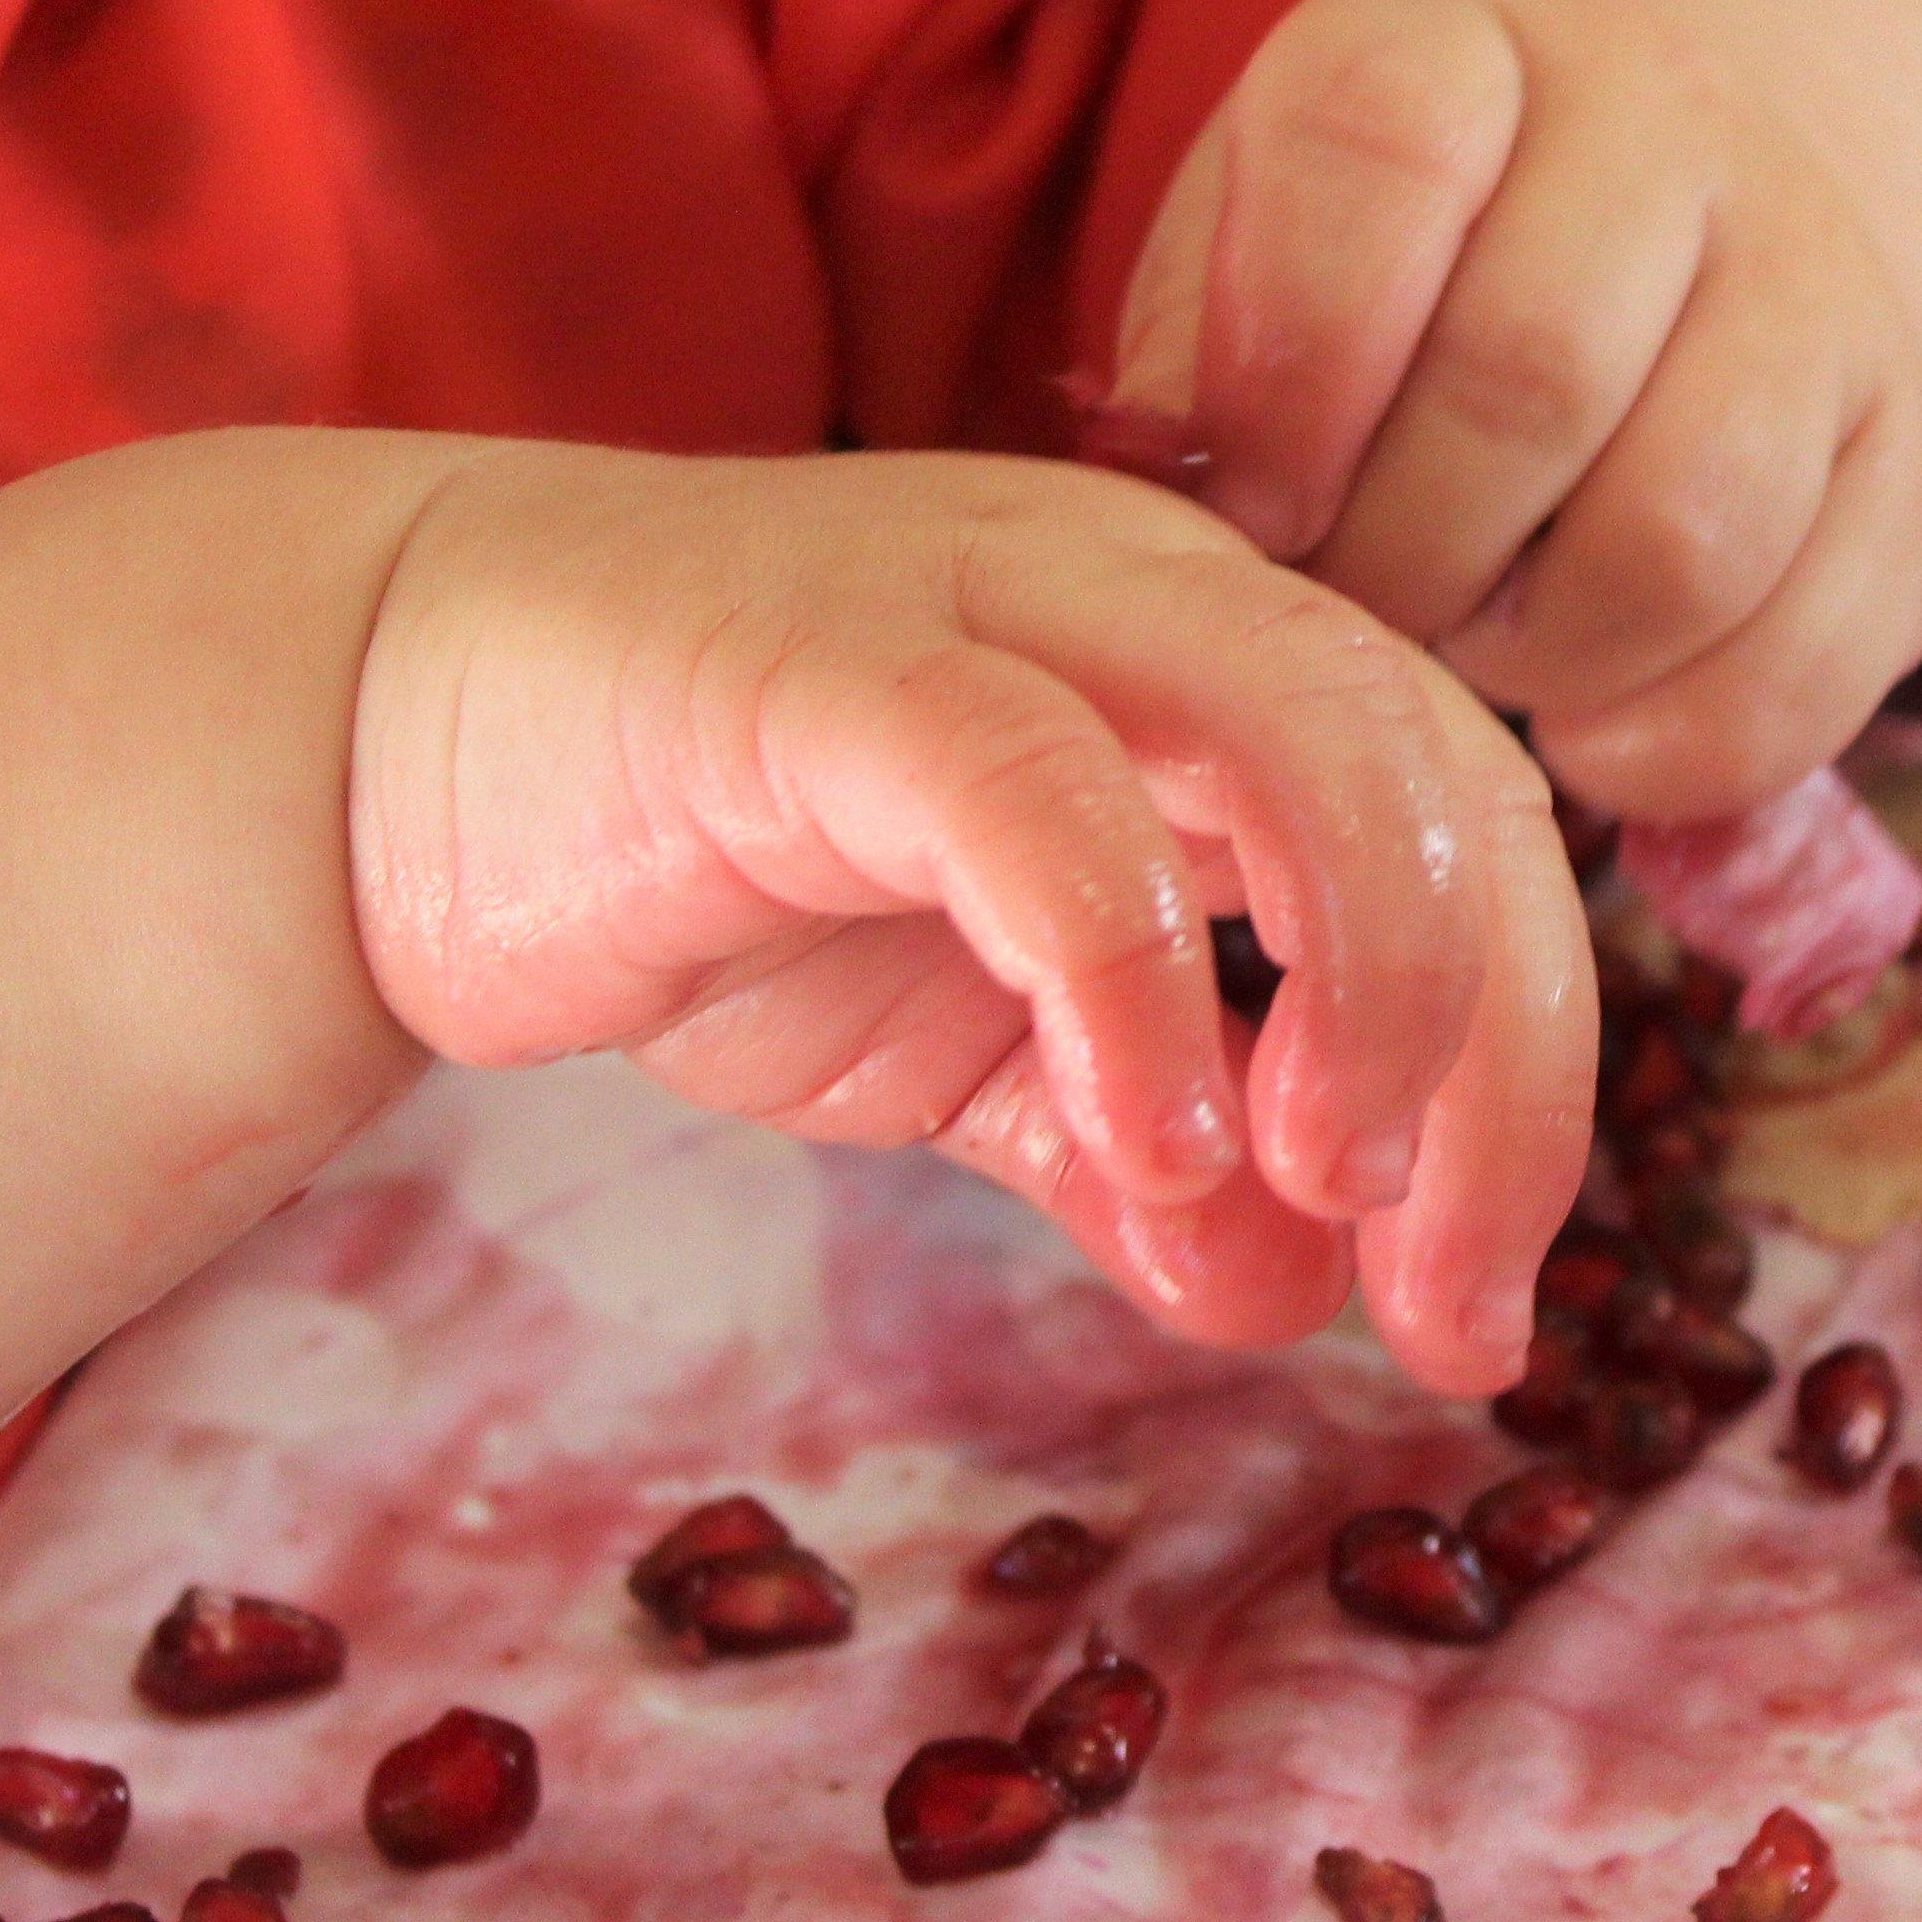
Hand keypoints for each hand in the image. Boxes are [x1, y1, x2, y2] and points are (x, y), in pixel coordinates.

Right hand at [343, 446, 1590, 1393]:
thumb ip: (1127, 1155)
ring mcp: (997, 604)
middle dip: (1503, 1061)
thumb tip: (1294, 1304)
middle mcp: (1155, 603)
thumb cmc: (712, 852)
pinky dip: (1129, 963)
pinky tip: (1152, 1138)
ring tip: (1340, 1188)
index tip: (1480, 1317)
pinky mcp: (823, 667)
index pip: (1483, 841)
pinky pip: (1033, 782)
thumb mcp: (963, 1048)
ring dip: (1380, 971)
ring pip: (1306, 726)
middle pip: (1451, 781)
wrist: (389, 733)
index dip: (1533, 1082)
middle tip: (1450, 1300)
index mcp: (1223, 675)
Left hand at [1105, 0, 1921, 820]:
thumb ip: (1196, 354)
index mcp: (1470, 34)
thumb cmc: (1395, 277)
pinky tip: (1587, 720)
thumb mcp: (1252, 244)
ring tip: (1471, 648)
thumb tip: (1191, 501)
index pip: (1380, 145)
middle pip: (1533, 374)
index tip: (1249, 498)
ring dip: (1534, 651)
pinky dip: (1673, 739)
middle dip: (1396, 553)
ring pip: (1686, 533)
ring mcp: (1821, 285)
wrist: (1667, 241)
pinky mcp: (1913, 458)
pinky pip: (1812, 652)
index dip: (1287, 369)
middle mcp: (1673, 123)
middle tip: (1350, 607)